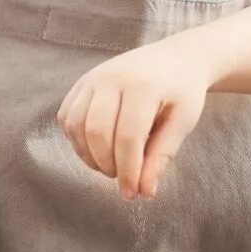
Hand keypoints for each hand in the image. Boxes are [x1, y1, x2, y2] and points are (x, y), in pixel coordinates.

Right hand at [55, 44, 210, 198]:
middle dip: (107, 164)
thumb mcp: (182, 123)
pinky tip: (96, 149)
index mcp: (142, 86)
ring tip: (110, 165)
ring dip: (89, 155)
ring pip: (76, 126)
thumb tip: (144, 191)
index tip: (132, 193)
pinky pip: (67, 117)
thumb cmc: (183, 91)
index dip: (128, 171)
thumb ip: (161, 156)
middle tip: (123, 177)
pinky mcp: (81, 83)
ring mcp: (92, 78)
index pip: (128, 137)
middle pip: (97, 132)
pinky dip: (76, 140)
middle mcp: (111, 78)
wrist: (177, 58)